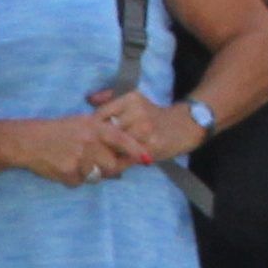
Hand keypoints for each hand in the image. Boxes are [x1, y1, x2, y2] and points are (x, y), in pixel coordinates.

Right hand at [6, 116, 135, 188]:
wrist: (27, 142)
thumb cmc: (55, 131)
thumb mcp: (80, 123)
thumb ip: (102, 134)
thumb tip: (121, 149)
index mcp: (93, 127)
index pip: (121, 140)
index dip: (135, 150)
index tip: (147, 159)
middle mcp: (88, 142)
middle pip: (112, 165)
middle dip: (108, 169)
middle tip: (97, 165)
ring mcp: (78, 158)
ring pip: (96, 176)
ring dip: (89, 174)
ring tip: (74, 163)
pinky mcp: (68, 172)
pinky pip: (79, 182)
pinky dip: (73, 179)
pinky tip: (62, 168)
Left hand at [87, 94, 203, 167]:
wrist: (184, 126)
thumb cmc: (152, 115)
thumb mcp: (134, 101)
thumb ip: (111, 99)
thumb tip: (89, 99)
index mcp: (131, 99)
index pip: (101, 114)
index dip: (89, 129)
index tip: (84, 137)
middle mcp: (138, 113)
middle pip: (105, 131)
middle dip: (93, 144)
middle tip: (83, 153)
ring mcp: (145, 130)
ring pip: (113, 146)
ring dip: (102, 156)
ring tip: (92, 162)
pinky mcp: (150, 146)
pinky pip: (125, 159)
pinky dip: (114, 166)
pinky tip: (107, 169)